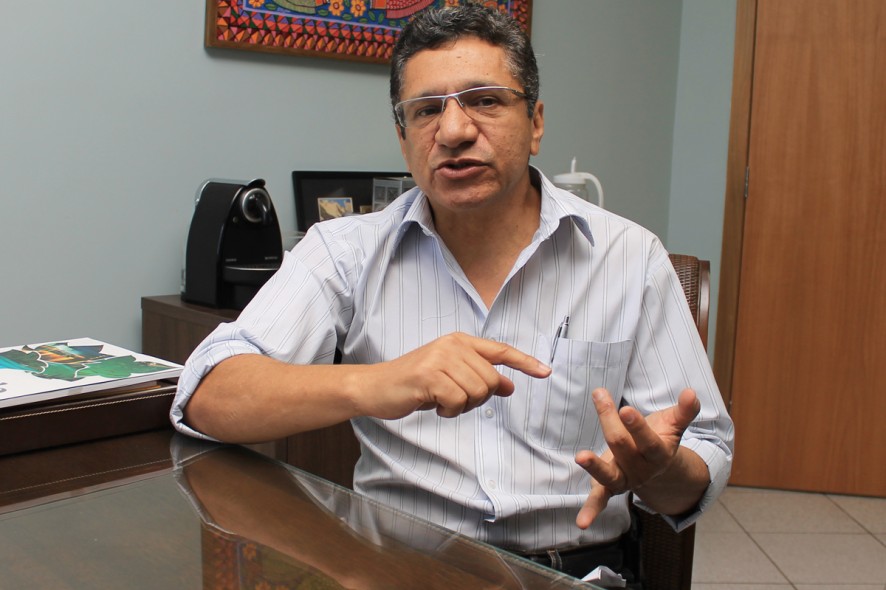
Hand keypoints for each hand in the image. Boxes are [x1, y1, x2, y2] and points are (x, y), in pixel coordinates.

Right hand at [357, 332, 550, 419]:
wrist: (375, 387)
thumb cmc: (414, 384)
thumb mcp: (449, 377)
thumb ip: (478, 376)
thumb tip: (509, 386)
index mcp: (459, 341)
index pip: (500, 350)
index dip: (525, 362)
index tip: (546, 372)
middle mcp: (452, 345)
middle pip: (490, 380)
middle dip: (478, 399)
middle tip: (453, 400)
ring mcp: (440, 359)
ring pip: (477, 392)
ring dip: (462, 407)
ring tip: (441, 402)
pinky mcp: (429, 376)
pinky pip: (458, 402)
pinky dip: (449, 412)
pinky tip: (433, 406)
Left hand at [574, 388, 700, 528]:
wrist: (660, 468)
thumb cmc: (662, 439)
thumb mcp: (673, 426)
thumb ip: (684, 412)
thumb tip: (692, 393)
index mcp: (659, 454)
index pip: (648, 441)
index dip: (637, 426)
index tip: (625, 409)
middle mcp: (641, 470)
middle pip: (622, 445)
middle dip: (610, 422)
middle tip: (600, 396)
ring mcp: (625, 479)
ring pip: (609, 475)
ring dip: (594, 466)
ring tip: (581, 456)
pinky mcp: (611, 486)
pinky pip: (600, 500)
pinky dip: (591, 511)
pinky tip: (581, 524)